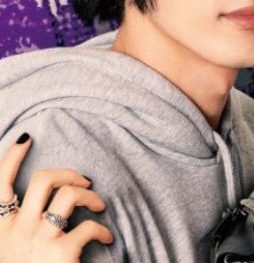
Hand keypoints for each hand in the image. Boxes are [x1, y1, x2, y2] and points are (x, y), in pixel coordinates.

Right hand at [0, 133, 112, 262]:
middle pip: (43, 179)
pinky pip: (89, 225)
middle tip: (85, 181)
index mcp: (2, 228)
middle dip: (69, 172)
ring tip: (99, 208)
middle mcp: (17, 229)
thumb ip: (21, 226)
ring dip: (90, 196)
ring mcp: (39, 239)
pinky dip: (103, 229)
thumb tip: (43, 206)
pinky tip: (107, 238)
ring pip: (69, 194)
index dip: (11, 157)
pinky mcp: (62, 250)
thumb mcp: (12, 249)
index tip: (26, 139)